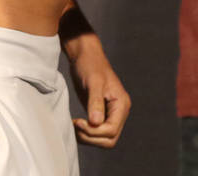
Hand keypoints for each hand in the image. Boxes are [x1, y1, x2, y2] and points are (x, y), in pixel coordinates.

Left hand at [65, 32, 131, 147]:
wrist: (86, 57)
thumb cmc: (91, 66)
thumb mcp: (93, 83)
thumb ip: (95, 103)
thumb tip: (96, 123)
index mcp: (121, 104)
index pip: (111, 130)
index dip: (94, 131)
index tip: (79, 122)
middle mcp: (119, 111)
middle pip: (110, 139)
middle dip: (91, 137)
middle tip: (76, 125)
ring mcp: (111, 114)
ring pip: (104, 139)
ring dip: (88, 138)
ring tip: (75, 125)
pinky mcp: (101, 114)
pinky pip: (97, 133)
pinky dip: (86, 134)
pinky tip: (77, 124)